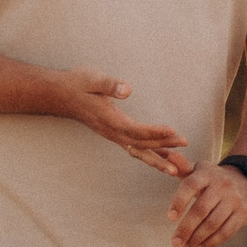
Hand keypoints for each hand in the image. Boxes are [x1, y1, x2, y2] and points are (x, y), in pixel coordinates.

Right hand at [55, 68, 189, 174]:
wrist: (63, 94)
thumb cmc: (79, 83)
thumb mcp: (93, 78)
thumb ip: (109, 84)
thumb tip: (127, 90)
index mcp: (109, 119)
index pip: (135, 129)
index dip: (154, 132)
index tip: (173, 131)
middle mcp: (112, 132)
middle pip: (140, 144)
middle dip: (163, 146)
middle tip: (184, 144)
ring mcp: (113, 135)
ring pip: (138, 151)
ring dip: (158, 159)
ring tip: (177, 168)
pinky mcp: (115, 134)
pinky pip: (135, 148)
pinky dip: (150, 155)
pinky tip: (164, 158)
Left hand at [166, 162, 246, 246]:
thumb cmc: (212, 179)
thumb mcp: (198, 170)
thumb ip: (182, 167)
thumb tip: (169, 156)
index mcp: (207, 174)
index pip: (190, 185)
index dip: (179, 201)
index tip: (170, 217)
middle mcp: (222, 185)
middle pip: (201, 210)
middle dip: (186, 228)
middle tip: (175, 242)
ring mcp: (235, 200)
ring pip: (213, 224)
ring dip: (197, 238)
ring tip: (185, 246)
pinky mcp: (244, 213)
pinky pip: (226, 232)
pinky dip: (211, 242)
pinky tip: (199, 245)